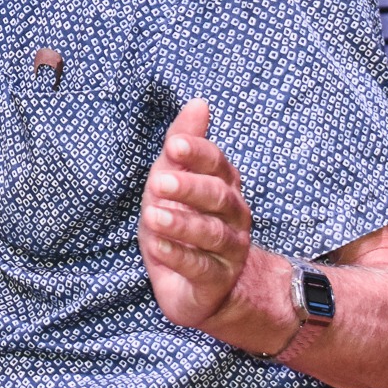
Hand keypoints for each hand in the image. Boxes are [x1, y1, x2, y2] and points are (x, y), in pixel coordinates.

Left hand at [138, 99, 253, 329]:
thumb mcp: (173, 180)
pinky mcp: (216, 280)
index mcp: (224, 186)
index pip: (218, 164)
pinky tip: (157, 245)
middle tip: (159, 183)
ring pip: (211, 234)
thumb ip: (183, 144)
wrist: (197, 285)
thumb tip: (198, 103)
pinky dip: (178, 254)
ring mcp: (229, 250)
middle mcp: (233, 216)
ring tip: (153, 216)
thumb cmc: (182, 222)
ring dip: (181, 223)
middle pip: (219, 197)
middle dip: (190, 187)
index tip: (174, 145)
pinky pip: (200, 267)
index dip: (198, 153)